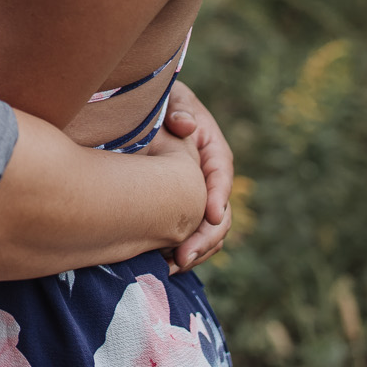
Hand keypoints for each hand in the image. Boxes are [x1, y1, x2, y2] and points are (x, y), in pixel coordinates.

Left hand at [162, 81, 232, 270]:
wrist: (146, 115)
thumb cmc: (161, 103)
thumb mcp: (173, 99)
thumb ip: (180, 109)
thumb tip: (186, 126)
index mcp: (213, 150)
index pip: (221, 175)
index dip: (218, 197)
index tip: (211, 216)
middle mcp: (210, 178)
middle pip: (219, 213)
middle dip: (205, 237)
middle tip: (184, 256)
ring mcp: (198, 197)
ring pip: (208, 231)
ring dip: (195, 251)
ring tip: (173, 266)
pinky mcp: (183, 210)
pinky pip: (190, 235)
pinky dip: (183, 251)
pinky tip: (163, 264)